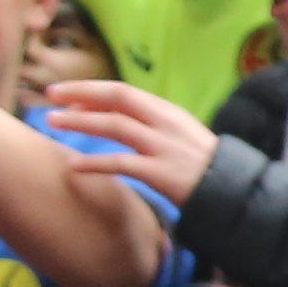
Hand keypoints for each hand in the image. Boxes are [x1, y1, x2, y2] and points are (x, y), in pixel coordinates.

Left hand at [44, 77, 223, 210]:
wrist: (237, 197)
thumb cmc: (207, 171)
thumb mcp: (183, 140)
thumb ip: (156, 129)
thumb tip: (123, 123)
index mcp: (169, 113)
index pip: (125, 92)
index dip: (92, 90)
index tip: (66, 95)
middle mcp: (166, 124)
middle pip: (117, 98)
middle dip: (80, 93)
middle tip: (49, 95)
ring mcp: (164, 148)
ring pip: (114, 125)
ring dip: (79, 121)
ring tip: (51, 122)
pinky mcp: (161, 174)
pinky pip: (121, 164)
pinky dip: (94, 163)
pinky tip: (72, 166)